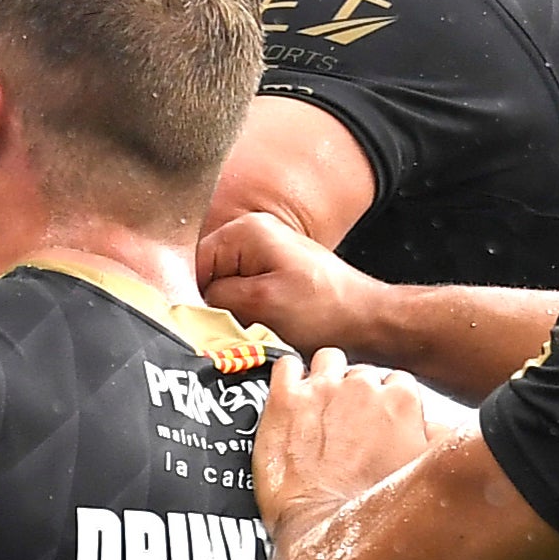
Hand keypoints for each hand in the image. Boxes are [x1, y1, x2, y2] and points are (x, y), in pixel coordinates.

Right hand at [199, 212, 382, 357]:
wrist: (369, 321)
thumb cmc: (326, 311)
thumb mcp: (261, 305)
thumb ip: (216, 298)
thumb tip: (189, 303)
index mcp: (246, 231)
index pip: (191, 263)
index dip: (194, 296)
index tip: (207, 322)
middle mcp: (252, 235)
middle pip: (207, 276)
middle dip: (216, 305)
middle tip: (235, 328)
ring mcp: (264, 254)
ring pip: (225, 290)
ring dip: (234, 313)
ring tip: (256, 327)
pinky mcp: (274, 274)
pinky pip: (245, 296)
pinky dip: (249, 315)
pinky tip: (266, 327)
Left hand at [253, 348, 436, 535]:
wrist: (322, 533)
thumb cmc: (371, 512)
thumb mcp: (426, 474)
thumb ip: (438, 440)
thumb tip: (440, 428)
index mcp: (401, 401)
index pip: (398, 383)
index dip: (387, 404)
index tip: (379, 422)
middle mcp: (361, 387)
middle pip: (361, 373)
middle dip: (355, 395)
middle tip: (348, 424)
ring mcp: (320, 389)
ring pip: (326, 360)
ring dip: (324, 379)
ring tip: (319, 406)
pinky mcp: (284, 398)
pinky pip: (284, 365)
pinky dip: (287, 376)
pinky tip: (290, 397)